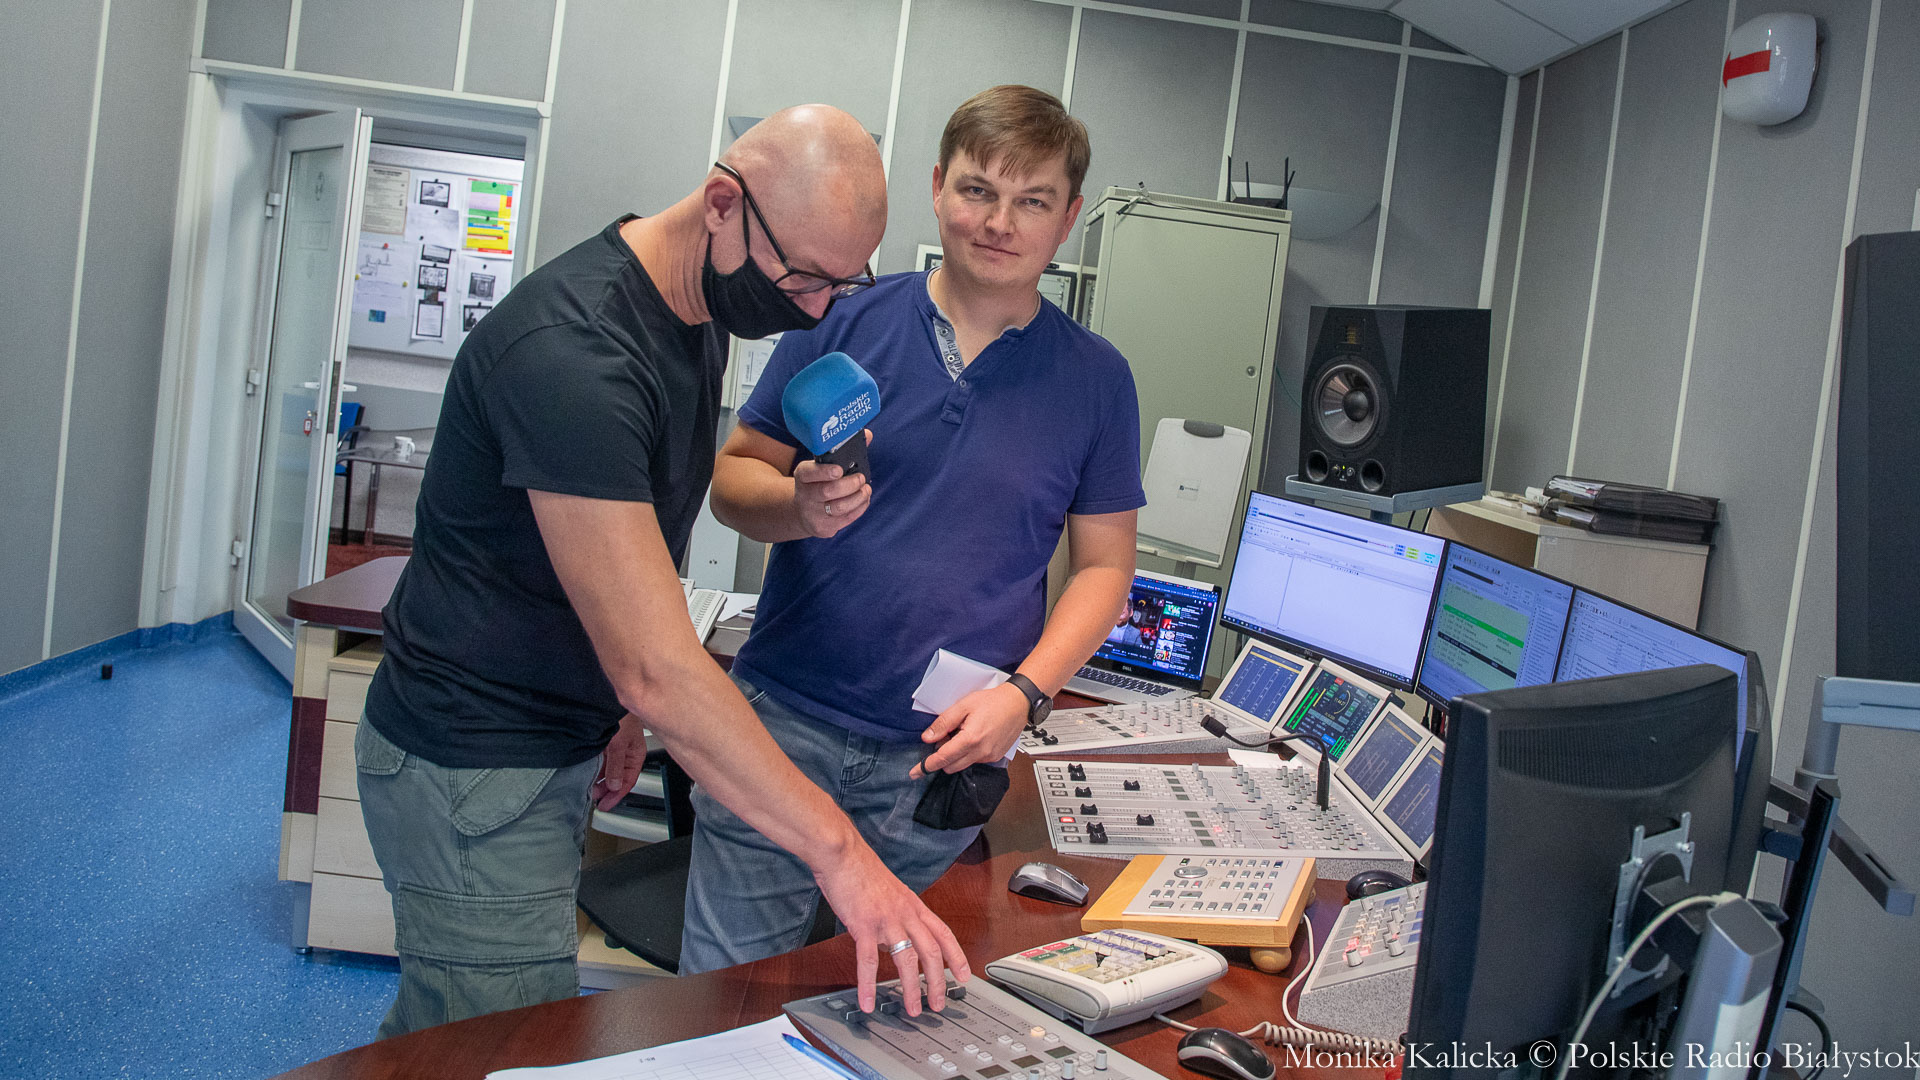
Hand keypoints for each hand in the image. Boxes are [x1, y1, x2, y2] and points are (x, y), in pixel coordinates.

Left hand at [591, 713, 647, 809]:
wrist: (608, 696)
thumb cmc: (622, 714)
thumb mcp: (618, 743)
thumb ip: (616, 766)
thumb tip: (615, 785)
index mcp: (635, 754)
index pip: (628, 781)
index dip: (617, 795)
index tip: (606, 805)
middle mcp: (626, 752)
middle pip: (617, 777)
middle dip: (607, 790)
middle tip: (595, 800)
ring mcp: (615, 746)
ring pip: (608, 769)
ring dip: (599, 779)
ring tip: (589, 789)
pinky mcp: (605, 741)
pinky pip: (601, 759)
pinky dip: (595, 768)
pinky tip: (587, 773)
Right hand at [793, 432, 872, 537]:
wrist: (802, 511)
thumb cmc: (819, 482)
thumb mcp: (822, 465)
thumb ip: (843, 450)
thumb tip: (868, 434)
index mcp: (802, 476)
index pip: (808, 473)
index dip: (824, 472)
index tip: (839, 470)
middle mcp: (804, 495)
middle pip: (827, 491)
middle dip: (849, 484)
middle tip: (861, 478)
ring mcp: (812, 514)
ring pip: (839, 507)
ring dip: (858, 497)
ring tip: (866, 489)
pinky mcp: (822, 528)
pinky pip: (846, 519)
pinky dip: (859, 508)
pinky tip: (863, 499)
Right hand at [812, 842, 970, 1014]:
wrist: (842, 853)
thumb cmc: (862, 870)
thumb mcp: (890, 892)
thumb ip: (897, 916)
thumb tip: (892, 941)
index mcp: (913, 905)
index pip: (944, 934)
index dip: (957, 957)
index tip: (965, 975)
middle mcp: (905, 914)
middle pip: (932, 952)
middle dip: (939, 982)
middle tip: (939, 1003)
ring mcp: (886, 920)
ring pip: (907, 960)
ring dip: (911, 989)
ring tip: (912, 1009)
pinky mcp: (863, 925)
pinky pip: (867, 961)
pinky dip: (868, 985)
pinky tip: (867, 1001)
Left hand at [911, 683, 1028, 777]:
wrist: (1018, 703)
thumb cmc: (993, 701)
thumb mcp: (963, 705)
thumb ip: (943, 722)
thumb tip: (927, 738)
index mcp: (970, 739)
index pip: (943, 758)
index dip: (926, 766)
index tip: (914, 773)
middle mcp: (981, 752)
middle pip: (951, 766)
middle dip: (943, 755)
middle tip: (947, 735)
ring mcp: (989, 757)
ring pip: (962, 764)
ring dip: (956, 754)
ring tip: (963, 732)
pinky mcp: (995, 757)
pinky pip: (974, 760)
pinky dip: (968, 753)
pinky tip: (974, 736)